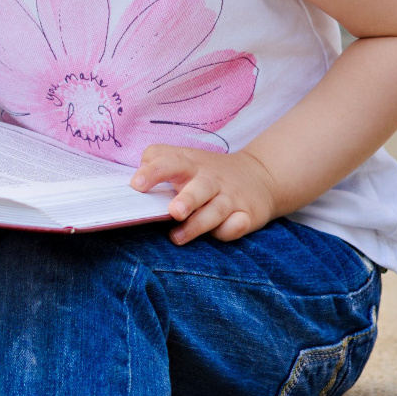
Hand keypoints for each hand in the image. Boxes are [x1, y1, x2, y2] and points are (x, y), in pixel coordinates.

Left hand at [132, 144, 281, 244]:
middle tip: (174, 211)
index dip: (153, 172)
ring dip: (198, 225)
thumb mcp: (186, 158)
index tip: (136, 185)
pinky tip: (220, 231)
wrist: (262, 175)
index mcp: (191, 164)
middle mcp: (211, 180)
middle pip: (199, 187)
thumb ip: (158, 160)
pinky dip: (229, 229)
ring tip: (178, 237)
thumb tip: (134, 180)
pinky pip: (237, 225)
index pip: (170, 161)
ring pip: (216, 211)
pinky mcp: (247, 215)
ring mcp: (231, 197)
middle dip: (187, 200)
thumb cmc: (209, 173)